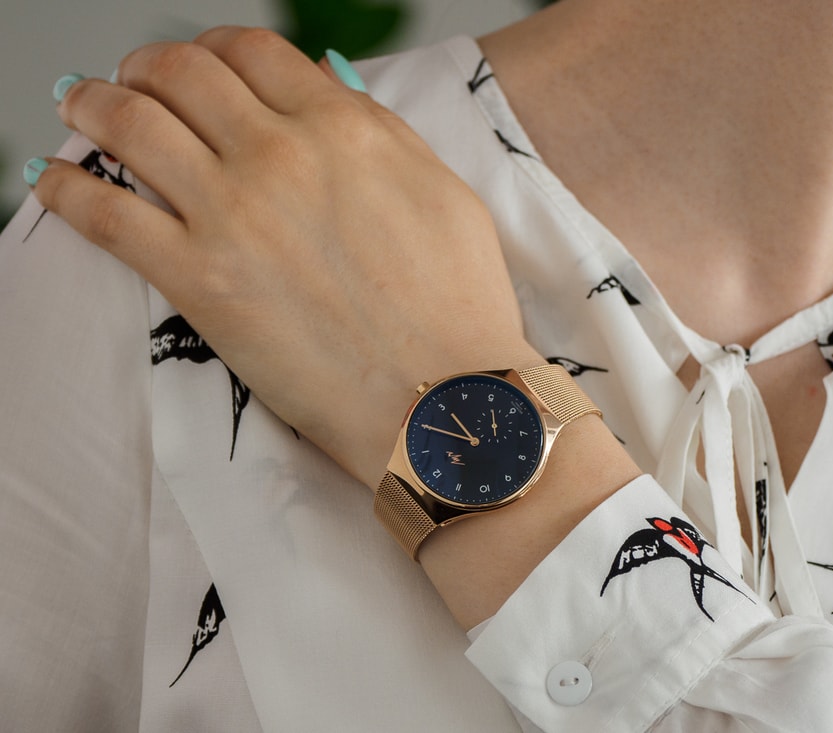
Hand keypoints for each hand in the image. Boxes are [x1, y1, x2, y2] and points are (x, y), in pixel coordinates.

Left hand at [31, 27, 541, 485]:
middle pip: (180, 73)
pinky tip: (52, 182)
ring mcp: (232, 215)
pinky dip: (65, 188)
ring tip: (80, 107)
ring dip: (92, 105)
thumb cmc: (459, 306)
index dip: (216, 47)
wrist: (444, 402)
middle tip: (134, 81)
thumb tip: (328, 93)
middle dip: (148, 66)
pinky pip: (103, 214)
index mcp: (344, 129)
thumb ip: (382, 133)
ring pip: (130, 125)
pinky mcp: (196, 281)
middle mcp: (280, 155)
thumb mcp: (444, 193)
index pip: (252, 51)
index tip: (203, 64)